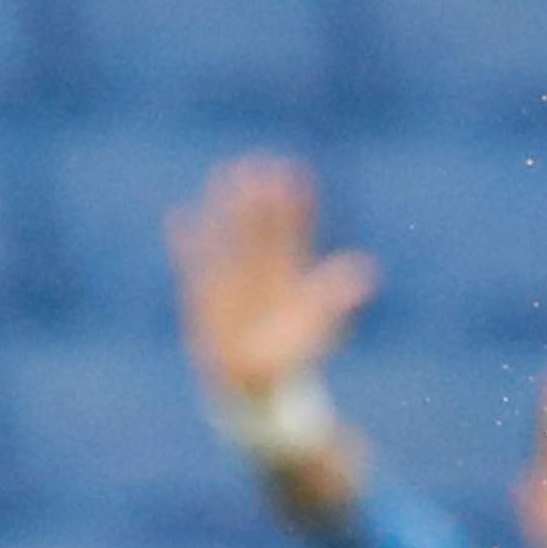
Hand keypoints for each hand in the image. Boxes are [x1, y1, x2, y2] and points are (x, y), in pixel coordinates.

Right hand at [171, 153, 377, 403]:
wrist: (256, 384)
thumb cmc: (293, 355)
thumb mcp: (319, 328)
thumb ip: (335, 299)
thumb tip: (366, 272)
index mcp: (291, 273)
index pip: (294, 232)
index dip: (295, 205)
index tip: (296, 173)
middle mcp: (262, 269)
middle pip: (261, 228)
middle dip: (260, 199)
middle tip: (260, 163)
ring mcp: (232, 280)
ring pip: (229, 237)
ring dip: (227, 209)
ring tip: (225, 173)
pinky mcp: (205, 295)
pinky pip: (194, 264)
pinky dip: (188, 242)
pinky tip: (180, 214)